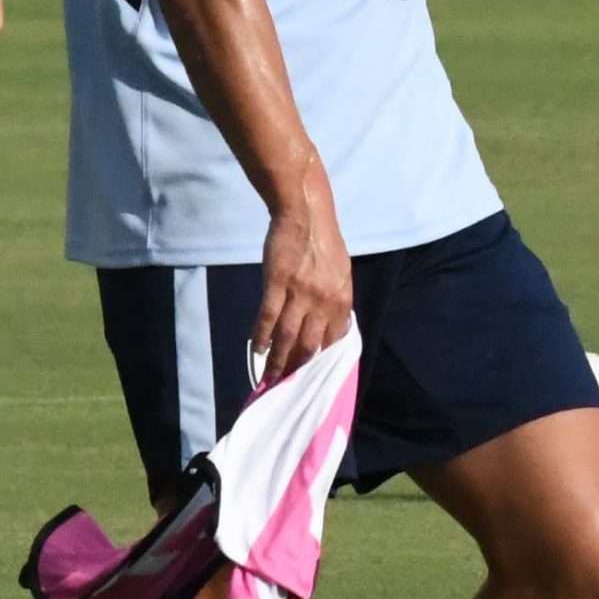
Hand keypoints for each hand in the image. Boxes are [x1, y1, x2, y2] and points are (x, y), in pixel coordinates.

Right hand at [251, 182, 354, 379]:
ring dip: (278, 360)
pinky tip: (257, 350)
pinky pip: (267, 316)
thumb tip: (331, 329)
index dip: (321, 360)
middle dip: (298, 368)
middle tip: (287, 385)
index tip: (311, 376)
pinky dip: (261, 336)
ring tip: (269, 378)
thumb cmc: (325, 243)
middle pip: (310, 345)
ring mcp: (299, 292)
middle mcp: (323, 300)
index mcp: (342, 299)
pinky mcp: (276, 283)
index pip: (333, 340)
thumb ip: (337, 301)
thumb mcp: (342, 273)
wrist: (305, 214)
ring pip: (287, 336)